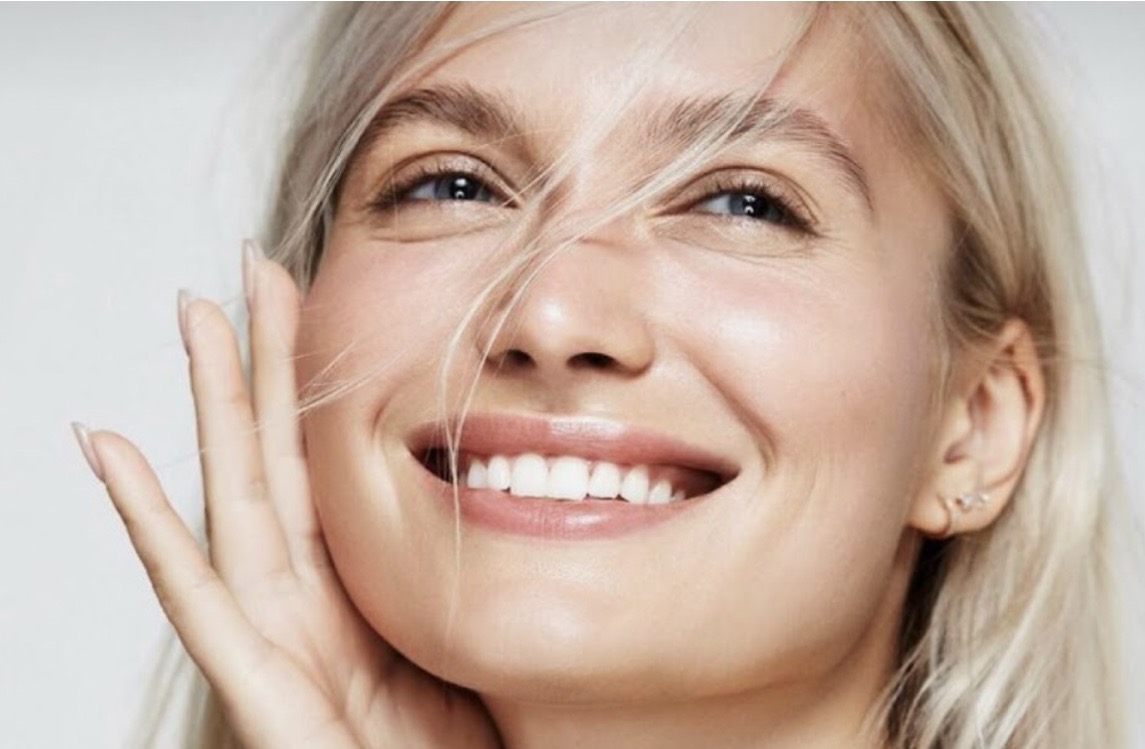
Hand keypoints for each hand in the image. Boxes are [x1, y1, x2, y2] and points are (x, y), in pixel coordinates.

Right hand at [74, 243, 500, 748]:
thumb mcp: (474, 633)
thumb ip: (471, 565)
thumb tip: (528, 481)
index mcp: (358, 588)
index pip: (327, 465)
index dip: (314, 384)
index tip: (314, 298)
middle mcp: (307, 602)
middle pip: (276, 460)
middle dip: (259, 363)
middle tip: (246, 267)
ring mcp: (273, 640)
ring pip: (231, 496)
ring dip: (209, 402)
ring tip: (188, 313)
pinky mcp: (257, 688)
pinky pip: (194, 595)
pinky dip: (145, 520)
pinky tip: (107, 448)